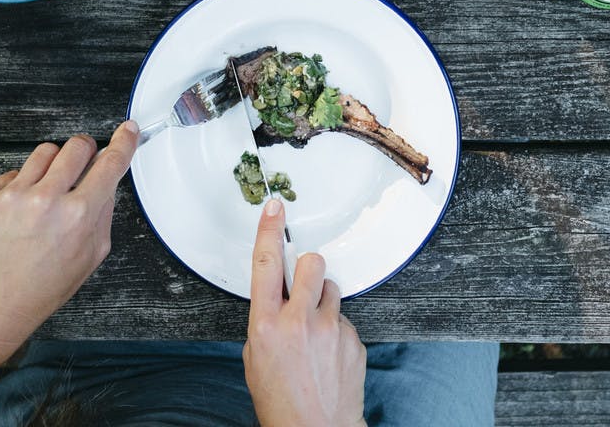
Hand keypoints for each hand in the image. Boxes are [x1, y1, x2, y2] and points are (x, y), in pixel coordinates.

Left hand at [0, 119, 138, 359]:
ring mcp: (15, 196)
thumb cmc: (47, 283)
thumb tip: (108, 172)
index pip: (110, 163)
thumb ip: (104, 208)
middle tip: (82, 169)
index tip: (127, 130)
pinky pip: (17, 170)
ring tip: (48, 193)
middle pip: (78, 145)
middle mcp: (46, 200)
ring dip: (54, 166)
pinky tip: (23, 210)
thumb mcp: (94, 252)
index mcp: (78, 215)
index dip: (124, 142)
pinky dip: (24, 184)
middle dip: (86, 152)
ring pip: (46, 150)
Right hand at [243, 199, 366, 426]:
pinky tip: (329, 354)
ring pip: (331, 288)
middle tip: (303, 290)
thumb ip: (265, 320)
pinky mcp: (353, 339)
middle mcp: (299, 321)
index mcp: (266, 325)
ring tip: (316, 333)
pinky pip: (345, 318)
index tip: (274, 208)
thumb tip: (277, 296)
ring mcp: (330, 329)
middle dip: (306, 269)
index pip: (266, 264)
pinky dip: (337, 330)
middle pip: (310, 263)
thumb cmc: (280, 401)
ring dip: (323, 302)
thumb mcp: (255, 357)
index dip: (269, 230)